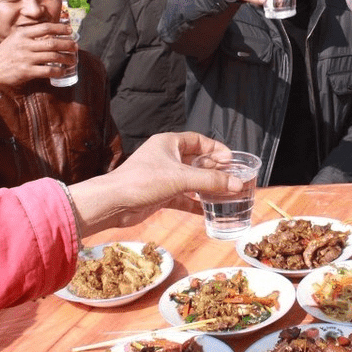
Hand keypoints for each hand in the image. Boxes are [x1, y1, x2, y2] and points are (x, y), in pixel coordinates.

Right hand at [0, 21, 77, 94]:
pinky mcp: (26, 72)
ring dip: (66, 58)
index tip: (70, 30)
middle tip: (75, 46)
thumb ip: (28, 36)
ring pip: (52, 56)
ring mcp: (25, 58)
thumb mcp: (13, 40)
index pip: (45, 27)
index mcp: (22, 34)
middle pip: (52, 42)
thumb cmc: (3, 55)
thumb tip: (48, 33)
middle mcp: (24, 45)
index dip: (60, 28)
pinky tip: (63, 71)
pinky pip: (47, 70)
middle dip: (67, 44)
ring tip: (73, 59)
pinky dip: (58, 71)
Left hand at [69, 132, 241, 232]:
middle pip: (197, 161)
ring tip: (226, 195)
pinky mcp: (160, 194)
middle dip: (215, 170)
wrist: (114, 203)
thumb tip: (237, 185)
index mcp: (169, 143)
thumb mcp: (181, 178)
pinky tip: (209, 211)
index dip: (216, 148)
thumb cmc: (142, 181)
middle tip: (233, 178)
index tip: (232, 159)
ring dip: (206, 187)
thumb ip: (211, 181)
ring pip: (191, 180)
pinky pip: (183, 197)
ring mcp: (163, 176)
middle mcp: (166, 157)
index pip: (198, 140)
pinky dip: (195, 203)